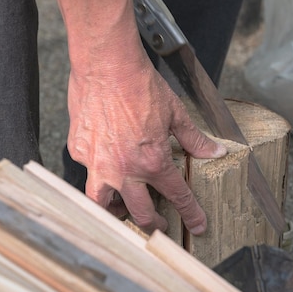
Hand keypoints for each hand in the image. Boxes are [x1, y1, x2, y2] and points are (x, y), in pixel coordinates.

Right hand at [67, 52, 226, 234]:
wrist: (107, 66)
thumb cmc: (140, 85)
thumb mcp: (175, 113)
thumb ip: (194, 139)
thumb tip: (213, 151)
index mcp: (153, 162)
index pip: (177, 197)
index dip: (191, 214)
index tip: (197, 225)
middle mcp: (124, 170)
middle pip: (140, 213)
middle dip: (154, 223)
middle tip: (161, 223)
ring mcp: (97, 163)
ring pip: (103, 204)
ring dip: (116, 211)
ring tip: (124, 208)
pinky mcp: (78, 150)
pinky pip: (88, 171)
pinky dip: (97, 172)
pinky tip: (105, 162)